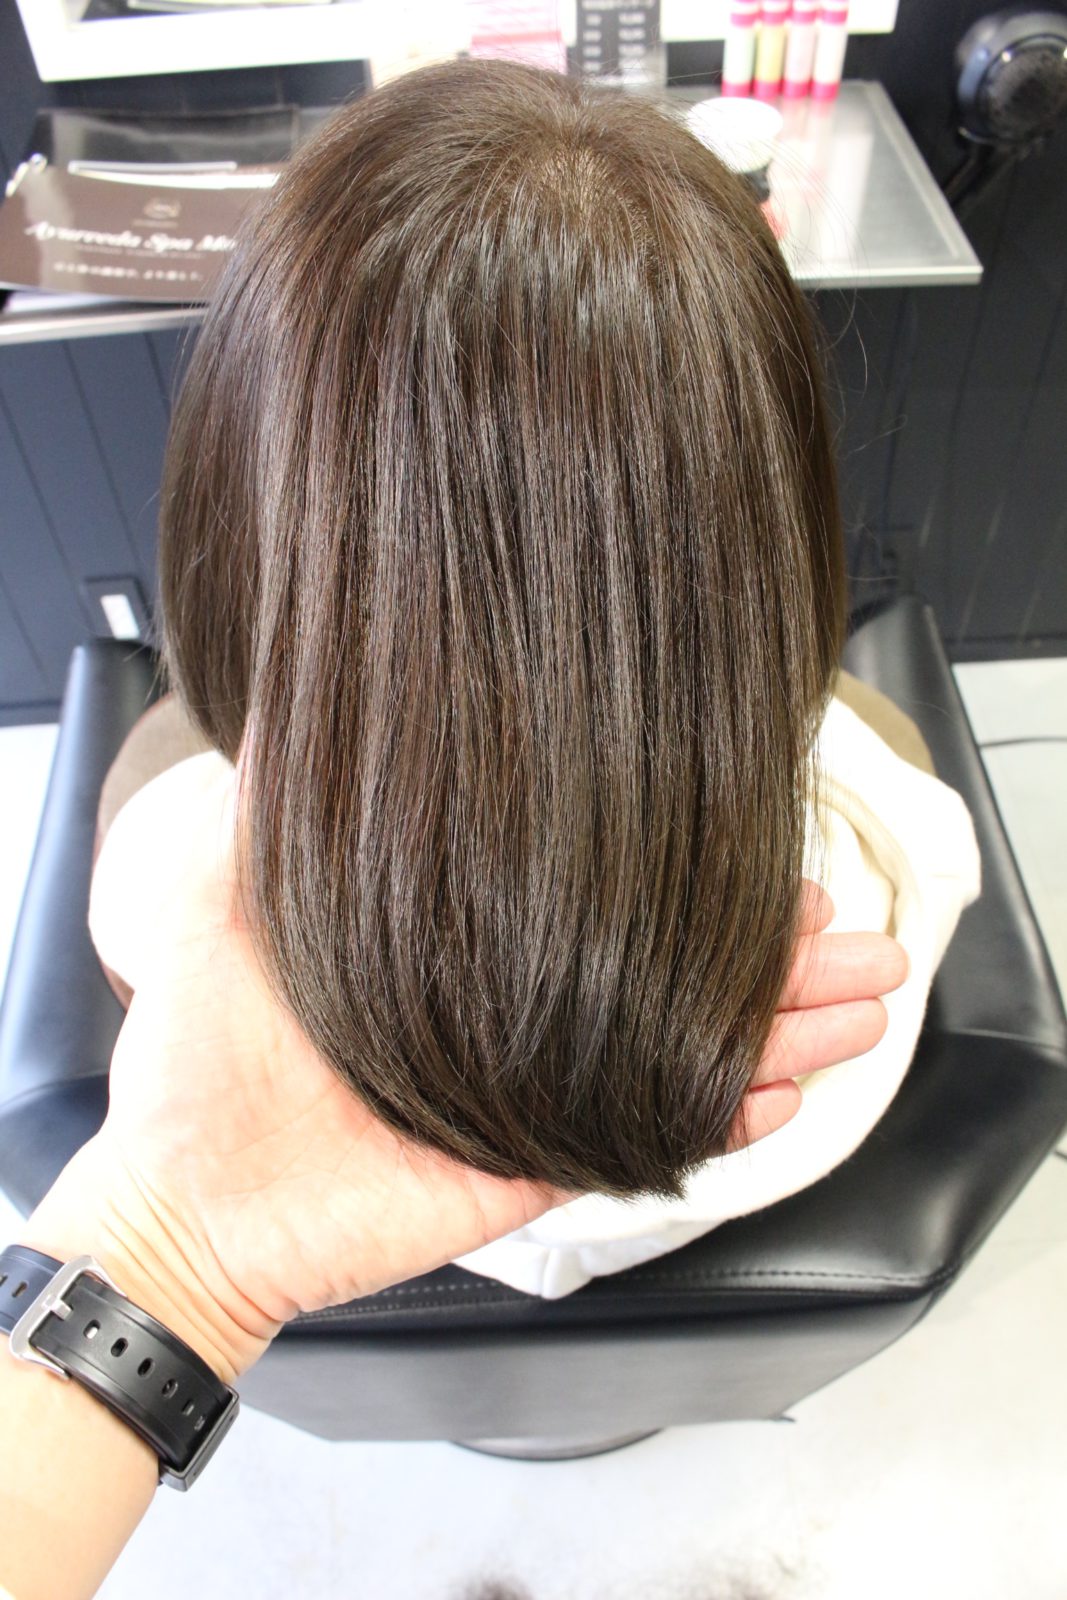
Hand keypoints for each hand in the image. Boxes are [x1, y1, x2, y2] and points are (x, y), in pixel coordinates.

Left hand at [23, 841, 905, 1381]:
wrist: (181, 1196)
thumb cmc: (195, 1049)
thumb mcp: (215, 891)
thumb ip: (261, 802)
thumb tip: (283, 696)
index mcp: (471, 946)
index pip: (605, 899)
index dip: (693, 878)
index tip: (766, 845)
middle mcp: (519, 1010)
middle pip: (673, 976)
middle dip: (778, 958)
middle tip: (859, 933)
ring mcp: (535, 1091)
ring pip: (685, 1056)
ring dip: (781, 1031)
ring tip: (865, 1002)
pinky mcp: (535, 1164)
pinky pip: (644, 1144)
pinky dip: (722, 1125)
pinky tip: (787, 1088)